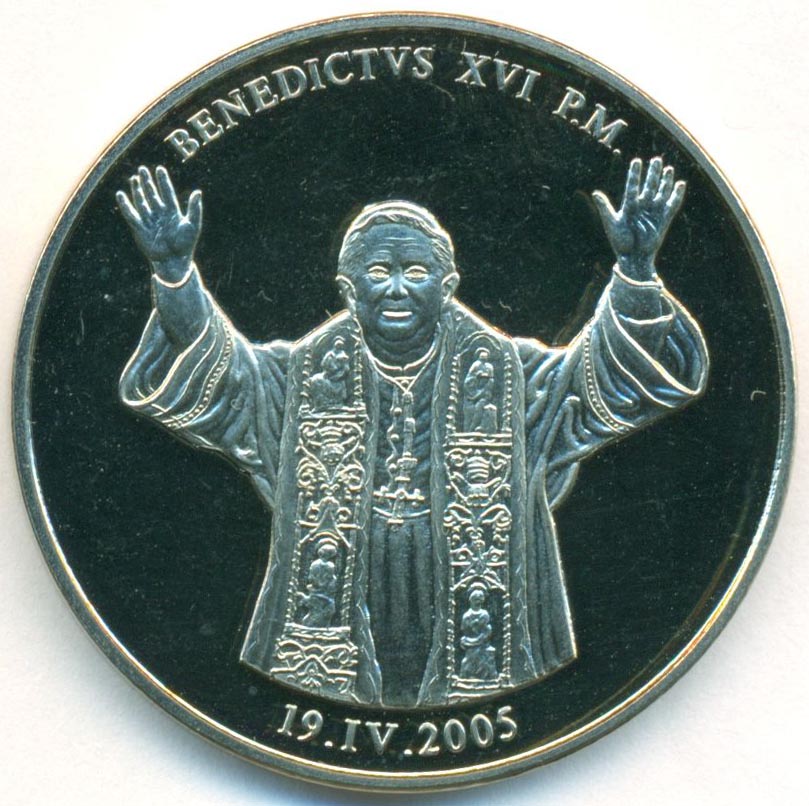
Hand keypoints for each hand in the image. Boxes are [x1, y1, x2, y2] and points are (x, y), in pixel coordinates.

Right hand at [116, 166, 201, 279]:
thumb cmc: (185, 245)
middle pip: (152, 194)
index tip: (160, 169)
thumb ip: (194, 209)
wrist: (174, 261)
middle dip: (148, 182)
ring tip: (134, 178)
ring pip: (141, 202)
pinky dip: (125, 205)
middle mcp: (160, 214)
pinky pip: (131, 215)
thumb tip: (198, 191)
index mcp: (173, 212)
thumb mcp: (193, 225)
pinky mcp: (140, 229)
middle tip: (143, 169)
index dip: (163, 181)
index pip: (167, 193)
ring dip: (137, 190)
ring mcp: (150, 221)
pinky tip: (121, 194)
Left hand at [592, 157, 685, 280]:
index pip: (632, 186)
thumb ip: (604, 207)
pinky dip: (676, 195)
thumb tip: (595, 193)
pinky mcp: (664, 219)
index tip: (636, 161)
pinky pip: (672, 205)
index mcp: (629, 206)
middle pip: (649, 186)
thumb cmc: (620, 242)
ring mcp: (653, 212)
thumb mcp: (611, 223)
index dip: (634, 174)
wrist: (633, 257)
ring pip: (661, 192)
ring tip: (668, 168)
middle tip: (656, 159)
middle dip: (653, 173)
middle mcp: (642, 207)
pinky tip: (680, 184)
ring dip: (665, 181)